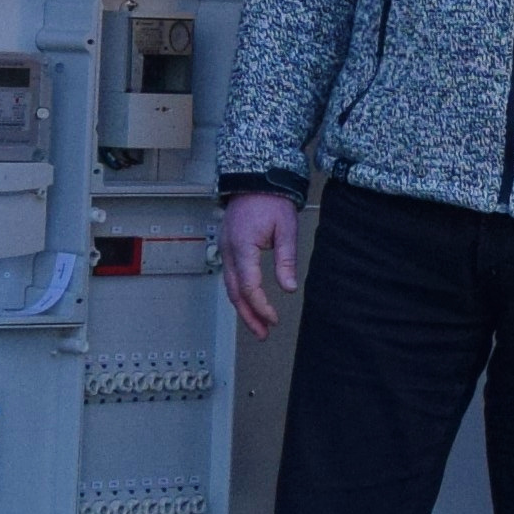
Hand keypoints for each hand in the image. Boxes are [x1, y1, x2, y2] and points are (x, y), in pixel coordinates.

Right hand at [220, 190, 305, 338]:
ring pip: (230, 287)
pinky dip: (239, 293)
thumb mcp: (286, 229)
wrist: (255, 179)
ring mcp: (225, 249)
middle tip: (263, 333)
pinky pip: (230, 276)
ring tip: (258, 325)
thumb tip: (289, 288)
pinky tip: (249, 303)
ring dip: (243, 308)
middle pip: (235, 292)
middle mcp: (228, 250)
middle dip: (249, 315)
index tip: (274, 319)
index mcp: (242, 246)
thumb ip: (286, 260)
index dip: (261, 306)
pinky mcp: (228, 248)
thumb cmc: (271, 200)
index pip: (249, 286)